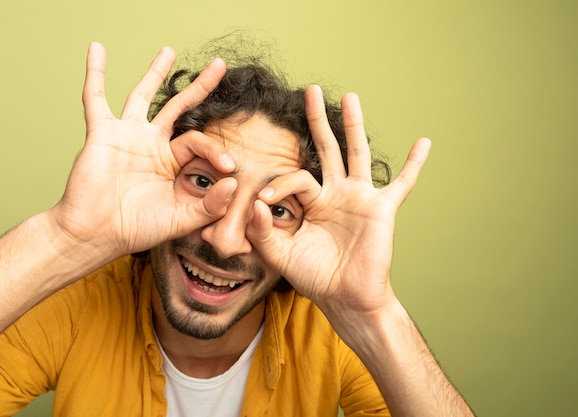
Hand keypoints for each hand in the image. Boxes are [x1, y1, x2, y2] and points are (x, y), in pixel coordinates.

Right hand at [51, 43, 236, 258]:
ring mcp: (127, 136)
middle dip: (200, 87)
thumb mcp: (181, 219)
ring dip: (155, 73)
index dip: (215, 150)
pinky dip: (95, 73)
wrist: (96, 234)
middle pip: (179, 107)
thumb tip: (235, 183)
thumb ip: (209, 204)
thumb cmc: (136, 229)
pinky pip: (96, 97)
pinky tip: (96, 49)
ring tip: (169, 50)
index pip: (198, 142)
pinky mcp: (103, 133)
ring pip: (143, 95)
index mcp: (171, 163)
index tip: (228, 166)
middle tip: (221, 65)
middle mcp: (151, 145)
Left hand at [248, 85, 429, 322]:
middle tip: (309, 91)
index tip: (264, 203)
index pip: (295, 178)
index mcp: (312, 203)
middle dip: (317, 120)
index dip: (279, 185)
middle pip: (326, 148)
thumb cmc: (314, 277)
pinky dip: (414, 165)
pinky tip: (424, 143)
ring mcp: (360, 198)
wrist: (346, 298)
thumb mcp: (280, 254)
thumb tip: (255, 202)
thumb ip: (262, 230)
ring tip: (351, 97)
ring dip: (354, 125)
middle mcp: (336, 194)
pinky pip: (403, 183)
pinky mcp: (382, 208)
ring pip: (357, 154)